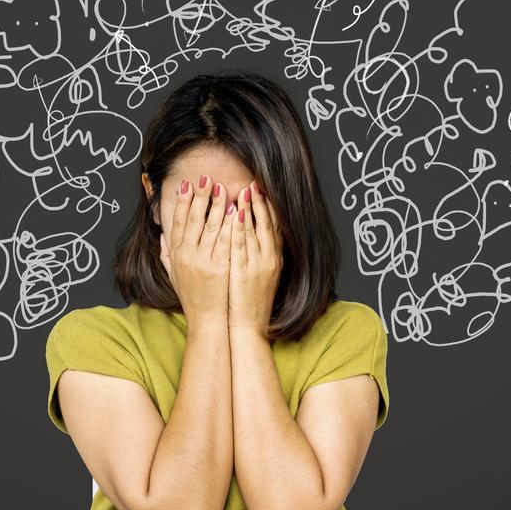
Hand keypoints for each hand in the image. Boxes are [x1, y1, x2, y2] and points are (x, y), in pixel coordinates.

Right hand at [159, 174, 235, 326]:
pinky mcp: (220, 267)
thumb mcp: (173, 274)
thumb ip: (166, 254)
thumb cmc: (192, 297)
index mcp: (176, 254)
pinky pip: (225, 240)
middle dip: (200, 195)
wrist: (206, 320)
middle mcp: (187, 255)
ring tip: (222, 187)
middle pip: (192, 218)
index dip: (181, 201)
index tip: (186, 184)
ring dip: (216, 204)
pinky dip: (229, 223)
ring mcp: (203, 261)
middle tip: (206, 177)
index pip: (178, 221)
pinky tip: (235, 210)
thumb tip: (163, 235)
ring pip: (209, 226)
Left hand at [228, 180, 282, 335]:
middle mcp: (270, 259)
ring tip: (245, 191)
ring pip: (256, 231)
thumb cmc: (252, 302)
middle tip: (255, 183)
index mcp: (274, 259)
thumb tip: (252, 235)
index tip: (261, 190)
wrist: (249, 326)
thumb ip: (258, 254)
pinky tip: (236, 214)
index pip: (272, 226)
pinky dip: (240, 229)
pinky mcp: (246, 272)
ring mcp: (259, 265)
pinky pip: (242, 245)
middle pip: (268, 224)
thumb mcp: (261, 275)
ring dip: (251, 209)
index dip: (268, 207)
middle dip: (261, 202)